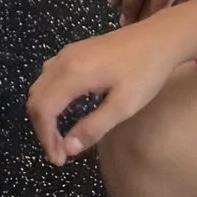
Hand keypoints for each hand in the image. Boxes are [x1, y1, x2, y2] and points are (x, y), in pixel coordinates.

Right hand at [27, 21, 182, 163]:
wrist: (159, 37)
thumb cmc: (145, 72)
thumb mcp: (124, 106)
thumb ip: (93, 128)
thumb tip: (67, 149)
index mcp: (73, 74)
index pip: (43, 110)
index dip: (46, 138)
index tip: (59, 159)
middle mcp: (63, 61)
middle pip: (36, 98)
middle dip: (43, 129)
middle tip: (60, 151)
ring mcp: (68, 52)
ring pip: (40, 86)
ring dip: (44, 113)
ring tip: (60, 135)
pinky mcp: (75, 50)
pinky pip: (49, 75)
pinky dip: (49, 97)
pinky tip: (65, 108)